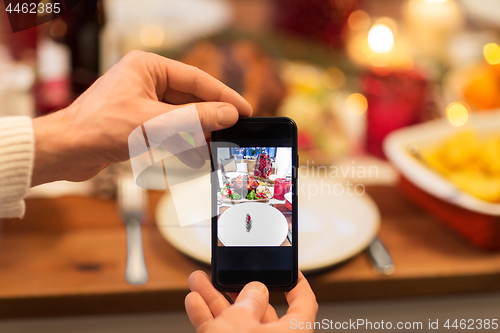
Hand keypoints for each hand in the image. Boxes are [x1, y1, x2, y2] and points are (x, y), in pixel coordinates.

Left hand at [31, 50, 251, 185]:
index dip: (223, 95)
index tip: (244, 109)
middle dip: (210, 117)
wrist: (66, 151)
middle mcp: (145, 80)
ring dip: (197, 131)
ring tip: (217, 144)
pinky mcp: (137, 120)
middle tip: (234, 130)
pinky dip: (182, 140)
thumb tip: (227, 114)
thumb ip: (195, 118)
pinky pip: (169, 127)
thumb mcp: (155, 123)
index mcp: (147, 66)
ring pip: (181, 115)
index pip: (196, 79)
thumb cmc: (99, 128)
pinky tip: (196, 151)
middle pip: (190, 98)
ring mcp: (141, 100)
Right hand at [185, 271, 317, 332]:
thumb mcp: (240, 323)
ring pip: (235, 320)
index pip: (304, 304)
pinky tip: (194, 303)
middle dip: (237, 288)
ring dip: (215, 300)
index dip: (296, 283)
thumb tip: (255, 290)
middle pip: (259, 309)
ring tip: (199, 282)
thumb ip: (248, 301)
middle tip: (228, 273)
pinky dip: (208, 319)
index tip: (286, 271)